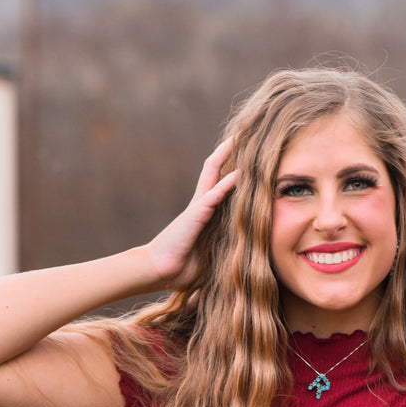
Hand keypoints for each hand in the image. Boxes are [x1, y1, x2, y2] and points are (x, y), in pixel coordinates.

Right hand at [146, 138, 237, 289]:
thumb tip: (239, 258)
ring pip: (214, 176)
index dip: (230, 172)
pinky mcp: (195, 215)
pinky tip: (239, 174)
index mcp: (204, 215)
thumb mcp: (209, 256)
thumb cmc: (183, 268)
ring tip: (240, 140)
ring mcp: (198, 209)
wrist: (161, 271)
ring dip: (226, 158)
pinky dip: (226, 185)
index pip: (218, 187)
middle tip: (241, 135)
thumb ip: (222, 249)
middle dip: (226, 153)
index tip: (245, 160)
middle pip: (214, 172)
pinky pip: (213, 197)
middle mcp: (201, 206)